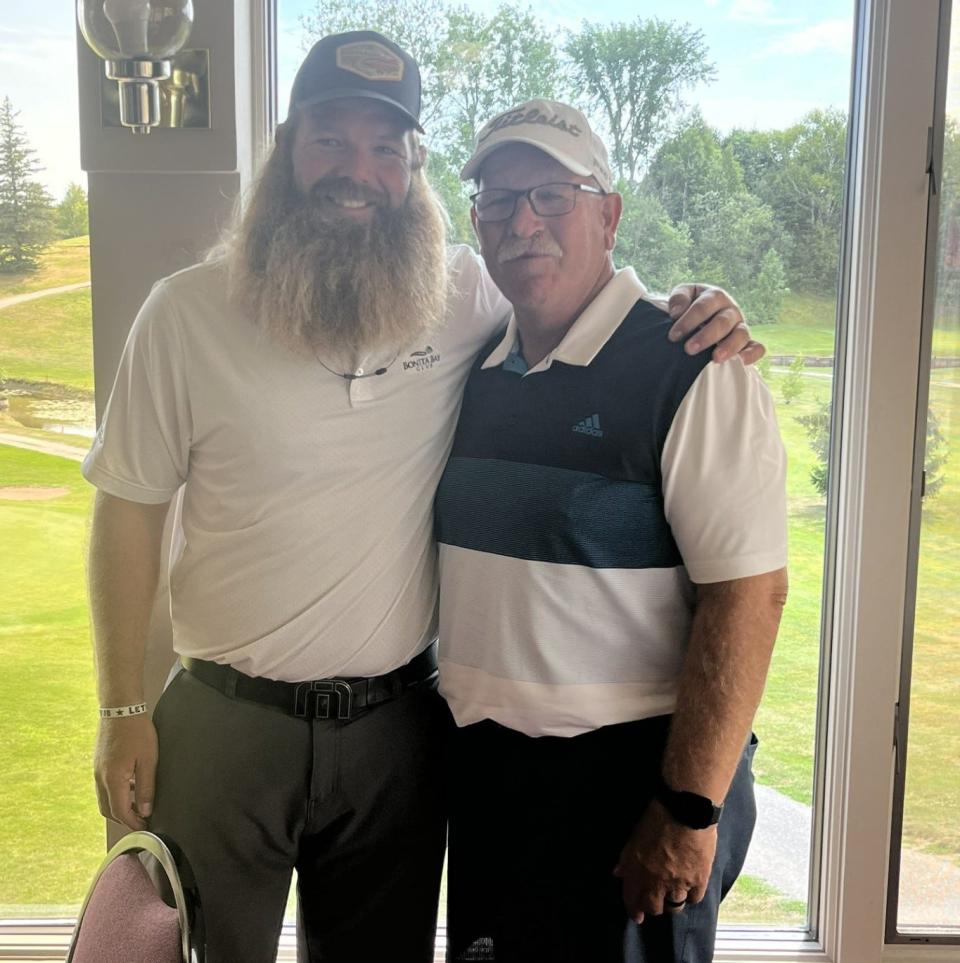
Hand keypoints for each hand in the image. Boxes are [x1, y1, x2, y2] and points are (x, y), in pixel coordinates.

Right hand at [94, 714, 157, 829]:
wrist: (120, 709)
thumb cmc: (137, 731)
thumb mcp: (148, 760)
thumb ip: (146, 787)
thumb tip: (144, 811)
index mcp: (113, 779)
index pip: (119, 812)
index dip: (132, 822)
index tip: (145, 827)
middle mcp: (100, 778)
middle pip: (108, 809)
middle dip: (124, 818)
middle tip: (142, 819)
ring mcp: (97, 771)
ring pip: (105, 799)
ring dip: (119, 806)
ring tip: (139, 804)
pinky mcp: (98, 764)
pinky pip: (104, 786)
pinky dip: (116, 793)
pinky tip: (131, 786)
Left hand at [613, 799, 716, 923]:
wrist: (685, 810)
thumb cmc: (657, 817)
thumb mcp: (635, 837)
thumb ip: (627, 859)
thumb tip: (618, 873)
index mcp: (637, 869)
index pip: (632, 898)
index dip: (634, 909)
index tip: (637, 916)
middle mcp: (656, 881)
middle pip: (654, 907)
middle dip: (653, 906)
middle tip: (656, 903)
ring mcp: (678, 883)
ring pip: (674, 906)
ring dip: (672, 902)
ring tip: (674, 895)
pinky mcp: (698, 880)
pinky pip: (694, 898)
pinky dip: (691, 895)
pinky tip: (690, 888)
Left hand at [666, 284, 765, 365]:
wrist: (697, 319)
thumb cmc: (689, 308)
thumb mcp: (684, 296)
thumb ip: (679, 297)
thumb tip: (677, 311)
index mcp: (714, 297)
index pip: (704, 306)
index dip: (689, 321)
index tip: (673, 336)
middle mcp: (730, 310)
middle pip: (723, 321)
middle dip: (706, 336)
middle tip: (689, 349)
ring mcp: (740, 327)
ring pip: (741, 334)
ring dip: (729, 346)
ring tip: (715, 358)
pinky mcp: (746, 343)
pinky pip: (756, 347)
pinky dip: (751, 353)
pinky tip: (740, 361)